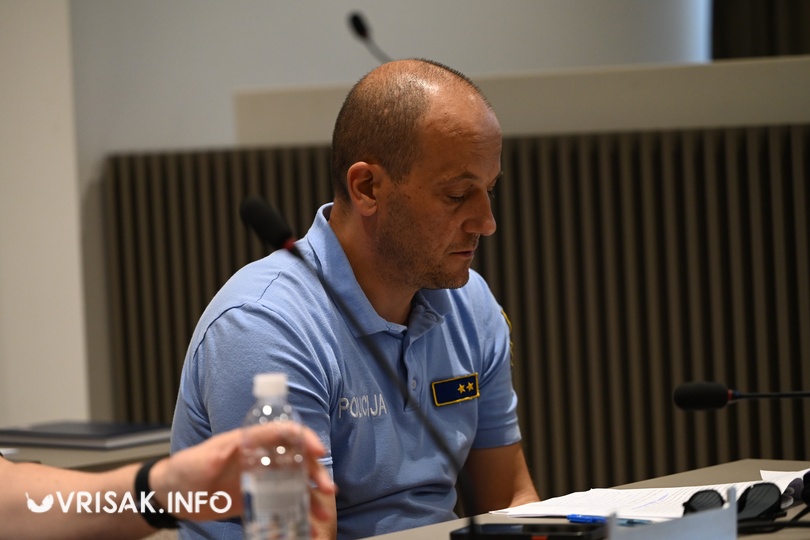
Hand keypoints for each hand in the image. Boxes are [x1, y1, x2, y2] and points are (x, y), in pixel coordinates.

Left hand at [150, 422, 334, 521]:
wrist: (174, 493)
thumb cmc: (187, 467)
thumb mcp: (203, 458)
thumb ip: (218, 454)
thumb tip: (234, 448)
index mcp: (251, 441)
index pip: (284, 433)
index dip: (304, 438)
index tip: (319, 452)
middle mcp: (261, 457)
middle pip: (297, 460)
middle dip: (316, 473)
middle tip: (328, 489)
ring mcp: (261, 478)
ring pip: (294, 484)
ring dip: (311, 497)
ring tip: (322, 514)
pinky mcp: (257, 498)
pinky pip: (282, 504)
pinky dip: (296, 514)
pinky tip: (307, 527)